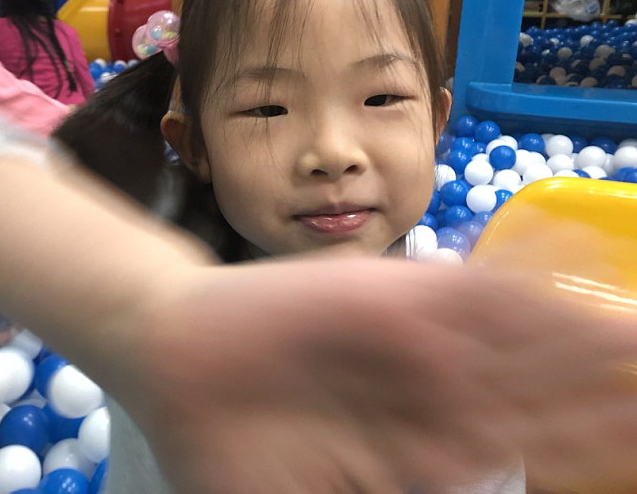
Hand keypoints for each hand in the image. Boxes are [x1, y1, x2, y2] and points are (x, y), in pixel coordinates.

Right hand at [106, 256, 636, 493]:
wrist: (175, 354)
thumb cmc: (226, 440)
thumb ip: (381, 490)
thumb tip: (462, 488)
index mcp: (416, 444)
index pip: (522, 455)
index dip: (584, 455)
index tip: (633, 453)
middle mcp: (431, 388)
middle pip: (543, 401)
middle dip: (608, 410)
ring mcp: (416, 336)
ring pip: (528, 343)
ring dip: (595, 350)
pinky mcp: (392, 292)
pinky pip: (482, 295)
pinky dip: (541, 303)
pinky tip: (595, 313)